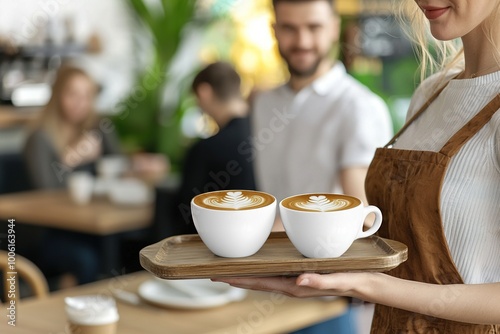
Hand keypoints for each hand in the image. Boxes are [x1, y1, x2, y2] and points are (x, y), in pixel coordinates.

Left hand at [213, 272, 371, 298]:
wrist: (365, 283)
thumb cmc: (352, 280)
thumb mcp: (337, 280)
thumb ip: (319, 282)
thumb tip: (298, 281)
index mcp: (295, 286)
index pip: (260, 283)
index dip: (239, 280)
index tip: (220, 275)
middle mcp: (291, 284)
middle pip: (257, 281)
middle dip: (236, 278)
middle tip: (214, 272)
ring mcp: (295, 280)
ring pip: (264, 277)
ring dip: (246, 274)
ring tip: (229, 269)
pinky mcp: (301, 274)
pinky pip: (275, 272)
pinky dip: (261, 269)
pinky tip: (258, 264)